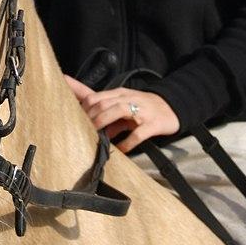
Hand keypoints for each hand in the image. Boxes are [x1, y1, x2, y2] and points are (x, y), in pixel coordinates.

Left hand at [64, 75, 179, 153]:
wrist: (171, 107)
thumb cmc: (142, 108)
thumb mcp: (123, 108)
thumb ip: (106, 117)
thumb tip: (89, 130)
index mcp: (118, 94)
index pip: (94, 96)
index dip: (82, 109)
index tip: (73, 121)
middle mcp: (128, 99)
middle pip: (103, 103)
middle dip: (90, 117)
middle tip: (82, 131)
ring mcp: (141, 111)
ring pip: (118, 110)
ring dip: (104, 123)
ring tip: (97, 137)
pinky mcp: (153, 124)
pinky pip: (138, 133)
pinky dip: (127, 142)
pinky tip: (120, 150)